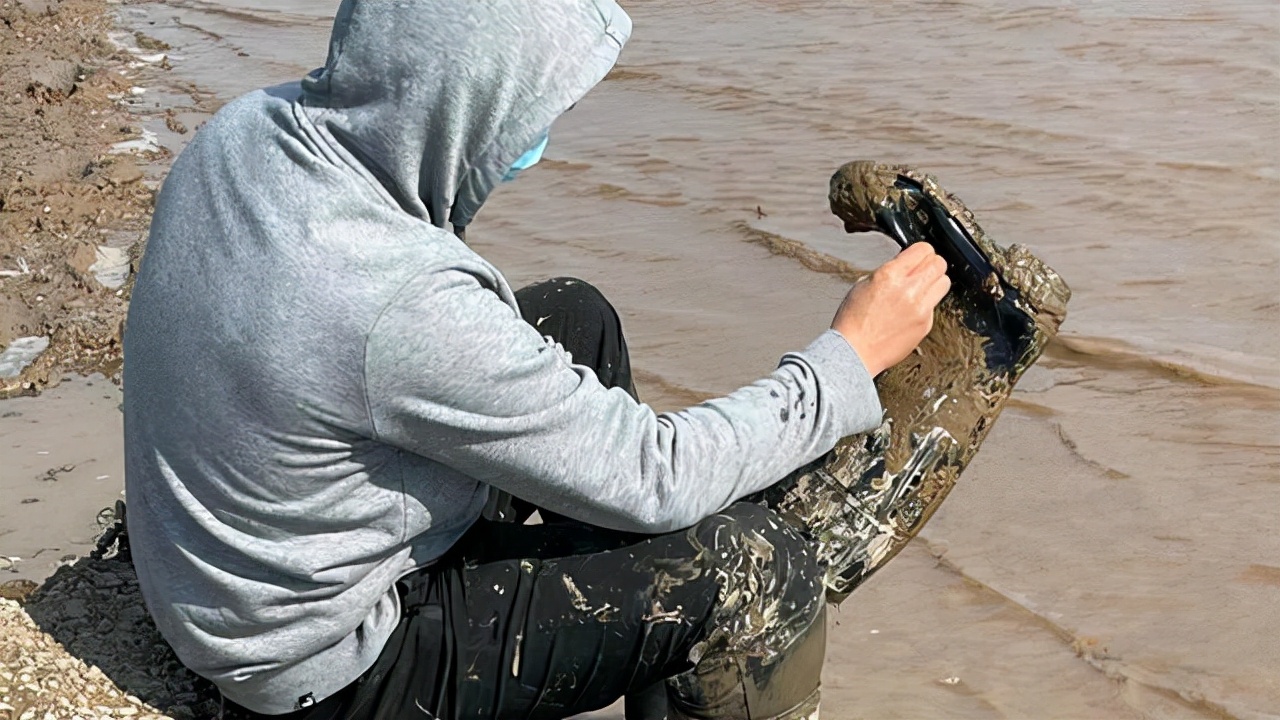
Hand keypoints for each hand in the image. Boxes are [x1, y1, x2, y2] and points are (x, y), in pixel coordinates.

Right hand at [831, 242, 950, 375]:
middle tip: (921, 270)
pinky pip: (934, 305)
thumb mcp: (862, 285)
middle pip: (939, 264)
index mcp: (890, 276)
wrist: (854, 352)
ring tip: (920, 288)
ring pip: (944, 283)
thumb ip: (888, 272)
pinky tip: (910, 310)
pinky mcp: (925, 324)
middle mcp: (909, 290)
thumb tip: (904, 266)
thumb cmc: (853, 322)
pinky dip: (926, 304)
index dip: (920, 252)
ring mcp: (920, 308)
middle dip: (931, 264)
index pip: (923, 250)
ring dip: (934, 282)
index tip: (917, 256)